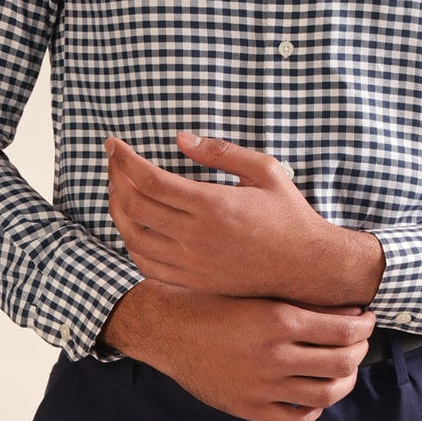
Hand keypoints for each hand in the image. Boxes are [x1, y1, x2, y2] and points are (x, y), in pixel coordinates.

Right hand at [101, 279, 374, 420]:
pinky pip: (298, 418)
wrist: (168, 329)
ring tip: (346, 367)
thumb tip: (349, 308)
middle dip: (360, 350)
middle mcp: (274, 355)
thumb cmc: (212, 301)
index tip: (367, 319)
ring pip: (327, 392)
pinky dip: (316, 408)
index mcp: (278, 319)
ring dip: (345, 379)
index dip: (364, 325)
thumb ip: (300, 299)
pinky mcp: (250, 407)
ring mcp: (263, 385)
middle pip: (342, 361)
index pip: (343, 329)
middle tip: (361, 341)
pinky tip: (316, 393)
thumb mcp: (256, 291)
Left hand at [105, 133, 384, 304]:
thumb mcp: (265, 170)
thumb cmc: (289, 214)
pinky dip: (130, 242)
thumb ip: (221, 153)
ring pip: (133, 236)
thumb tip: (182, 139)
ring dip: (117, 210)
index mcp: (213, 204)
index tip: (114, 144)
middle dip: (114, 178)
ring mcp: (192, 263)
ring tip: (118, 190)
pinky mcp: (193, 281)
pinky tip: (133, 224)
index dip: (123, 159)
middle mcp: (197, 236)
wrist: (307, 267)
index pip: (149, 179)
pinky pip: (145, 263)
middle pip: (133, 205)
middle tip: (114, 162)